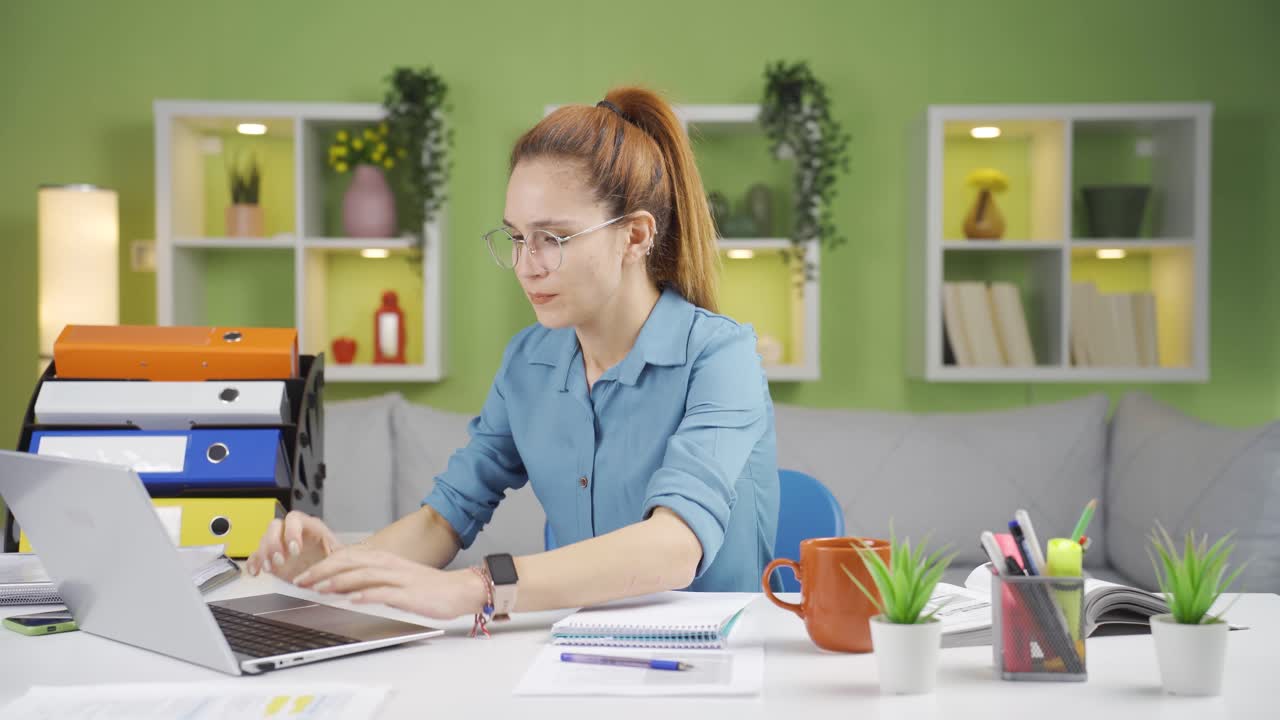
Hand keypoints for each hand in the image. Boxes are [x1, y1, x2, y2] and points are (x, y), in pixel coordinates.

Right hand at [246, 511, 341, 581]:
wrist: (329, 573)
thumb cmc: (336, 561)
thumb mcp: (339, 556)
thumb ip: (337, 554)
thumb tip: (338, 560)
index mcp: (310, 527)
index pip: (295, 518)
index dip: (291, 531)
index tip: (295, 550)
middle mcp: (292, 532)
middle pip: (275, 526)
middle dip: (274, 543)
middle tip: (280, 560)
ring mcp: (280, 544)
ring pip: (264, 539)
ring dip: (264, 554)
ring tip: (270, 568)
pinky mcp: (271, 557)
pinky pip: (256, 555)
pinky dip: (254, 562)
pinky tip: (256, 572)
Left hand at [291, 546, 486, 619]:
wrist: (459, 590)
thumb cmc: (427, 588)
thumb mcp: (396, 579)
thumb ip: (372, 580)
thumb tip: (345, 587)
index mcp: (385, 560)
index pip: (348, 556)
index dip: (323, 564)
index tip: (304, 574)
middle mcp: (390, 565)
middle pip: (351, 562)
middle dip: (323, 570)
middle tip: (302, 581)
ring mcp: (400, 578)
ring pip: (364, 575)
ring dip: (339, 581)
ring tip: (319, 588)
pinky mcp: (410, 594)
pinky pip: (385, 592)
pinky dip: (367, 595)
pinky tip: (353, 599)